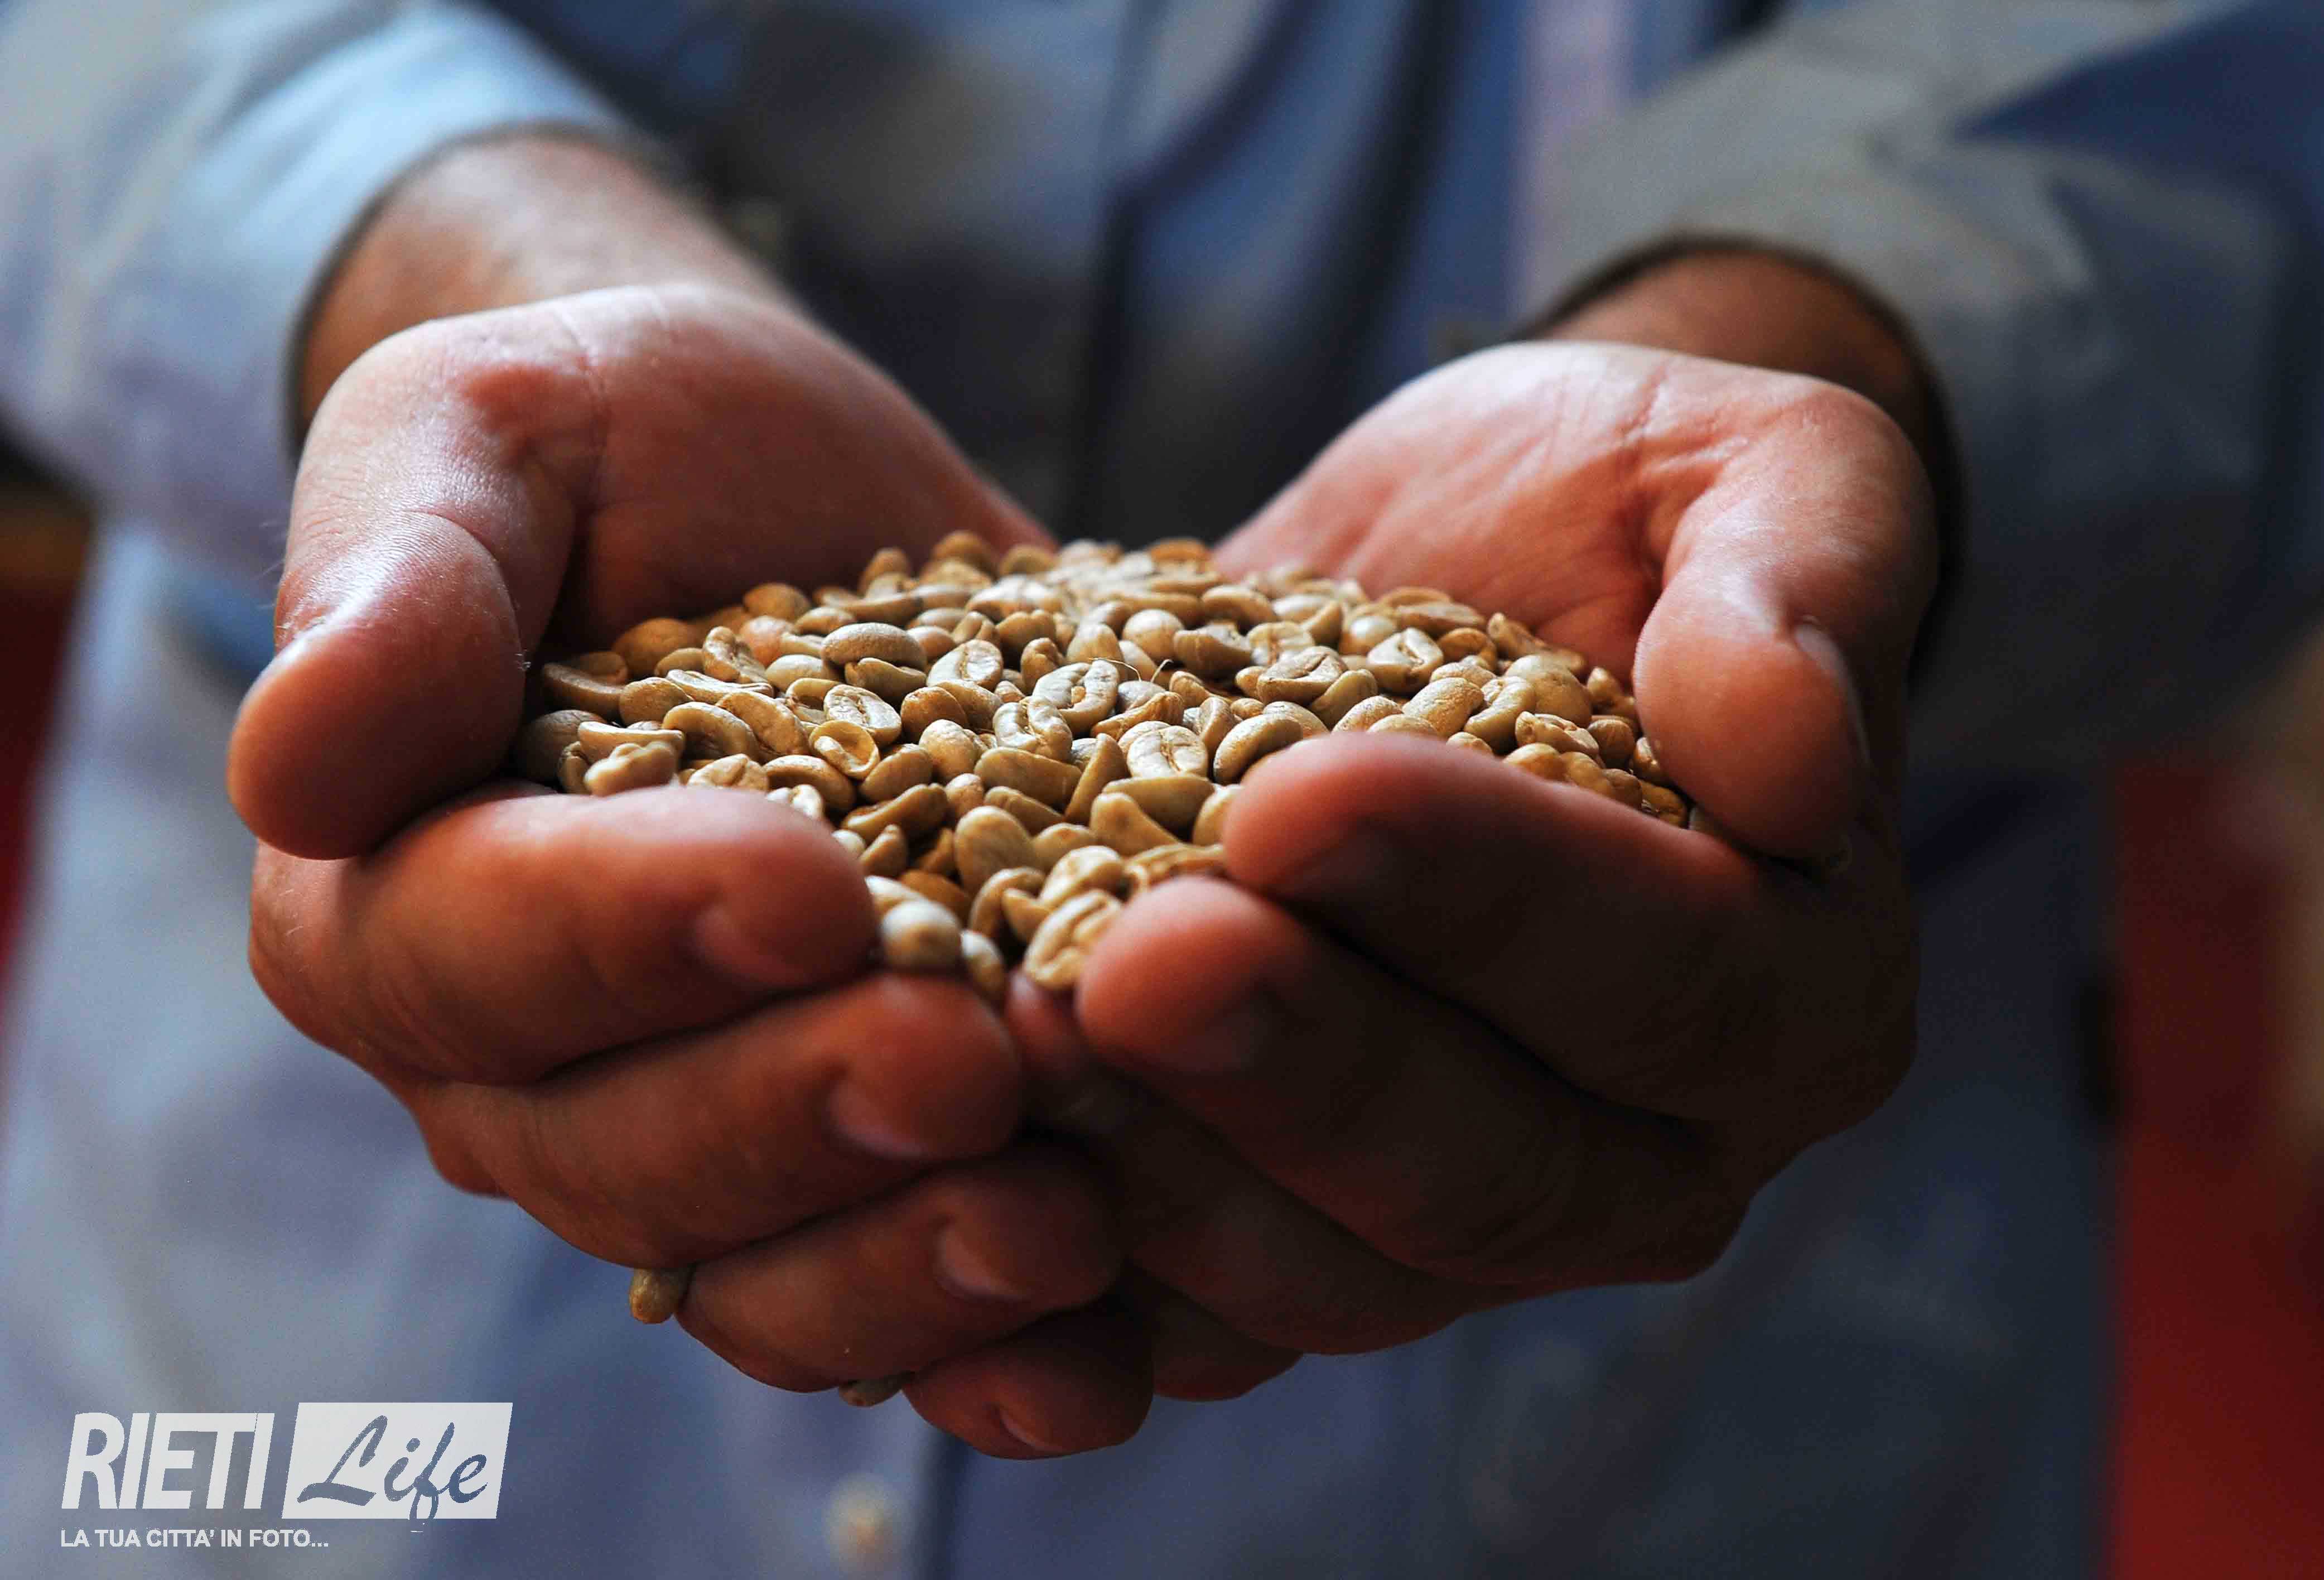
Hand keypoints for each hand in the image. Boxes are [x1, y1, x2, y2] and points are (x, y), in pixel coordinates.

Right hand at [235, 284, 1145, 1455]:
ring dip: (902, 1272)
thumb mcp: (485, 433)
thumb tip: (291, 758)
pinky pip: (893, 1297)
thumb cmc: (605, 443)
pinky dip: (993, 1346)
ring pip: (758, 1271)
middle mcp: (531, 1057)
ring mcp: (703, 1125)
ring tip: (1062, 1227)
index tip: (805, 883)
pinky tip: (1112, 1338)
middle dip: (794, 1118)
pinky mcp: (864, 1151)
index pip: (463, 958)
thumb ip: (397, 578)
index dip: (625, 938)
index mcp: (396, 895)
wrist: (771, 484)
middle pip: (620, 1153)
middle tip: (965, 1066)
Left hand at [1001, 339, 1933, 1425]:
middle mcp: (1654, 1149)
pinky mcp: (1302, 1233)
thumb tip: (1799, 756)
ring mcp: (1468, 1220)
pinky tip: (964, 1173)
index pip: (1667, 979)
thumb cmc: (1614, 504)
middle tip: (1132, 964)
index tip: (1300, 802)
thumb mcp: (1753, 466)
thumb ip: (1807, 577)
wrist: (1448, 566)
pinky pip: (1201, 1317)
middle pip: (1492, 1174)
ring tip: (1015, 1033)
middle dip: (1303, 1069)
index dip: (1486, 905)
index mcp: (1797, 985)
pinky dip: (1082, 1272)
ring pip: (1334, 1277)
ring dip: (1170, 1171)